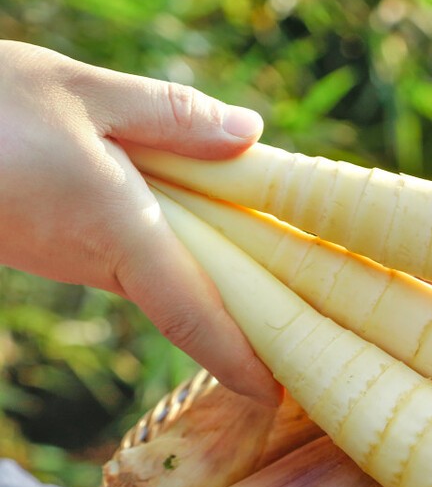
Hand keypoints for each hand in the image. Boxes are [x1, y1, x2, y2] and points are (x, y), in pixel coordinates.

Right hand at [0, 41, 278, 403]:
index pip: (194, 313)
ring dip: (223, 276)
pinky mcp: (58, 245)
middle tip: (317, 323)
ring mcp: (74, 259)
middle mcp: (99, 260)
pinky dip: (183, 249)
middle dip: (250, 314)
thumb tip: (252, 135)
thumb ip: (171, 116)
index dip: (239, 357)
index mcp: (118, 231)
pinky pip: (137, 258)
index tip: (277, 394)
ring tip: (290, 271)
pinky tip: (216, 225)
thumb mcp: (83, 93)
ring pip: (168, 276)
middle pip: (193, 299)